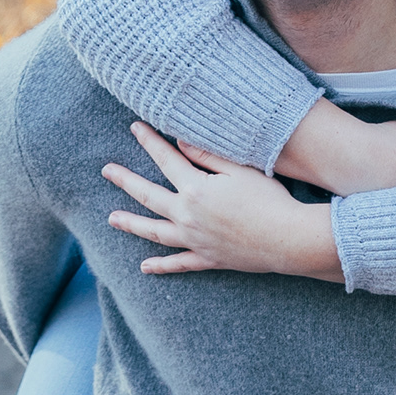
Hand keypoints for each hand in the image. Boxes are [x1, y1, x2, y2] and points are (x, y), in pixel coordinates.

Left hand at [103, 125, 343, 278]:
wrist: (288, 239)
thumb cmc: (269, 200)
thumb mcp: (240, 169)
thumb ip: (208, 155)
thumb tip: (181, 141)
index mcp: (195, 189)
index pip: (166, 159)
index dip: (150, 141)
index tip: (135, 127)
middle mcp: (188, 216)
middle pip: (149, 195)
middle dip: (126, 180)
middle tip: (107, 171)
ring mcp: (195, 240)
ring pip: (154, 232)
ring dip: (132, 224)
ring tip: (112, 218)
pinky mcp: (208, 259)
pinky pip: (179, 264)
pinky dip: (161, 266)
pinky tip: (145, 267)